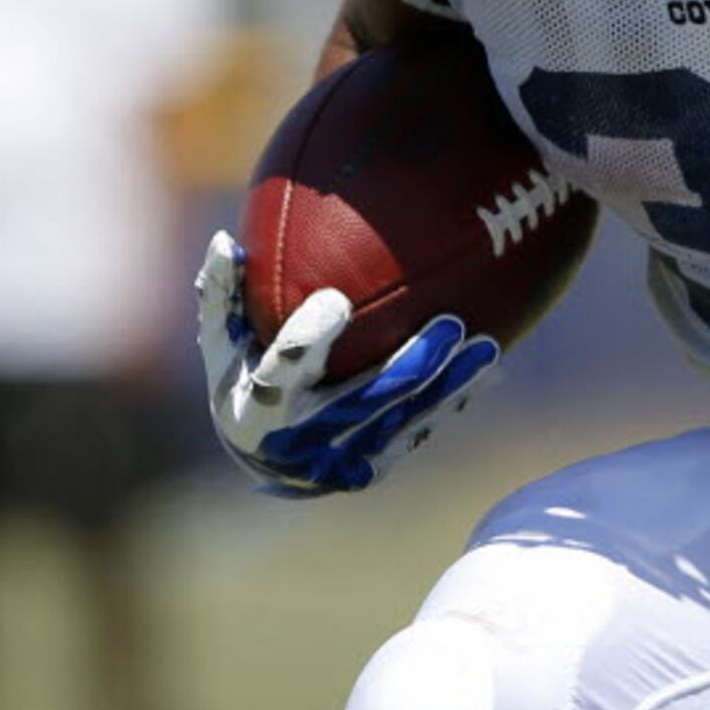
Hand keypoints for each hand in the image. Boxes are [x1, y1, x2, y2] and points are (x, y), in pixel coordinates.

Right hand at [192, 231, 500, 494]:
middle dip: (412, 365)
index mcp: (255, 408)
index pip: (283, 370)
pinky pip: (415, 432)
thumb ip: (222, 293)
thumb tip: (226, 240)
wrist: (262, 455)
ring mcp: (336, 461)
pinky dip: (451, 402)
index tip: (337, 300)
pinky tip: (486, 371)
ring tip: (487, 347)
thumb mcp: (222, 339)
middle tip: (451, 324)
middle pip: (363, 400)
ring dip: (449, 385)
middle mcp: (297, 443)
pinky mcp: (368, 469)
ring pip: (402, 421)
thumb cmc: (241, 376)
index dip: (309, 338)